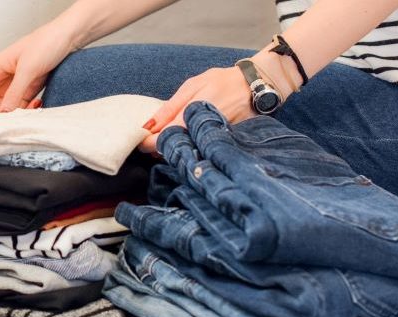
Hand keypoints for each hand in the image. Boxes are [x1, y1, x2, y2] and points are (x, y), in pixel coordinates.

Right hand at [0, 22, 76, 112]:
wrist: (69, 37)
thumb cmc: (47, 42)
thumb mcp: (28, 69)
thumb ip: (15, 93)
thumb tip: (3, 113)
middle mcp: (3, 76)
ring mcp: (16, 84)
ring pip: (5, 106)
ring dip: (11, 115)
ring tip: (20, 120)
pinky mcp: (29, 89)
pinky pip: (21, 106)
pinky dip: (25, 111)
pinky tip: (35, 107)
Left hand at [138, 67, 256, 152]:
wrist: (256, 86)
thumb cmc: (222, 82)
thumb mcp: (192, 86)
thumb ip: (169, 108)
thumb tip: (148, 126)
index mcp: (189, 118)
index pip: (160, 141)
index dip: (146, 143)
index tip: (141, 139)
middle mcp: (200, 134)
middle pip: (171, 152)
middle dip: (158, 147)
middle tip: (154, 137)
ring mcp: (210, 142)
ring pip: (185, 154)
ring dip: (174, 148)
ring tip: (171, 135)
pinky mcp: (219, 145)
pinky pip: (199, 151)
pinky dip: (189, 147)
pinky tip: (187, 138)